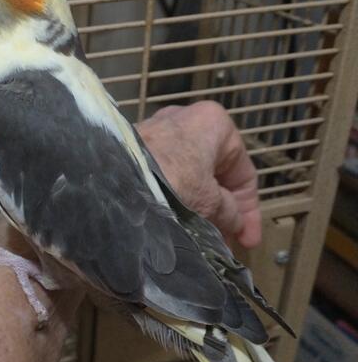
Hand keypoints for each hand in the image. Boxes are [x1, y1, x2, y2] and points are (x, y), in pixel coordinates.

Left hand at [137, 101, 261, 248]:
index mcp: (212, 122)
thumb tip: (233, 222)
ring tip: (201, 239)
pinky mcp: (134, 148)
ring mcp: (156, 132)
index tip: (247, 239)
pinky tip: (177, 223)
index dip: (249, 210)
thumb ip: (229, 212)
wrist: (112, 182)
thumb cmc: (168, 182)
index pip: (243, 172)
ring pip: (188, 175)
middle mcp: (183, 120)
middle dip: (222, 211)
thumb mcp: (210, 202)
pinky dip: (174, 197)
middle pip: (214, 174)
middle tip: (225, 241)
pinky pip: (164, 175)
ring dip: (199, 207)